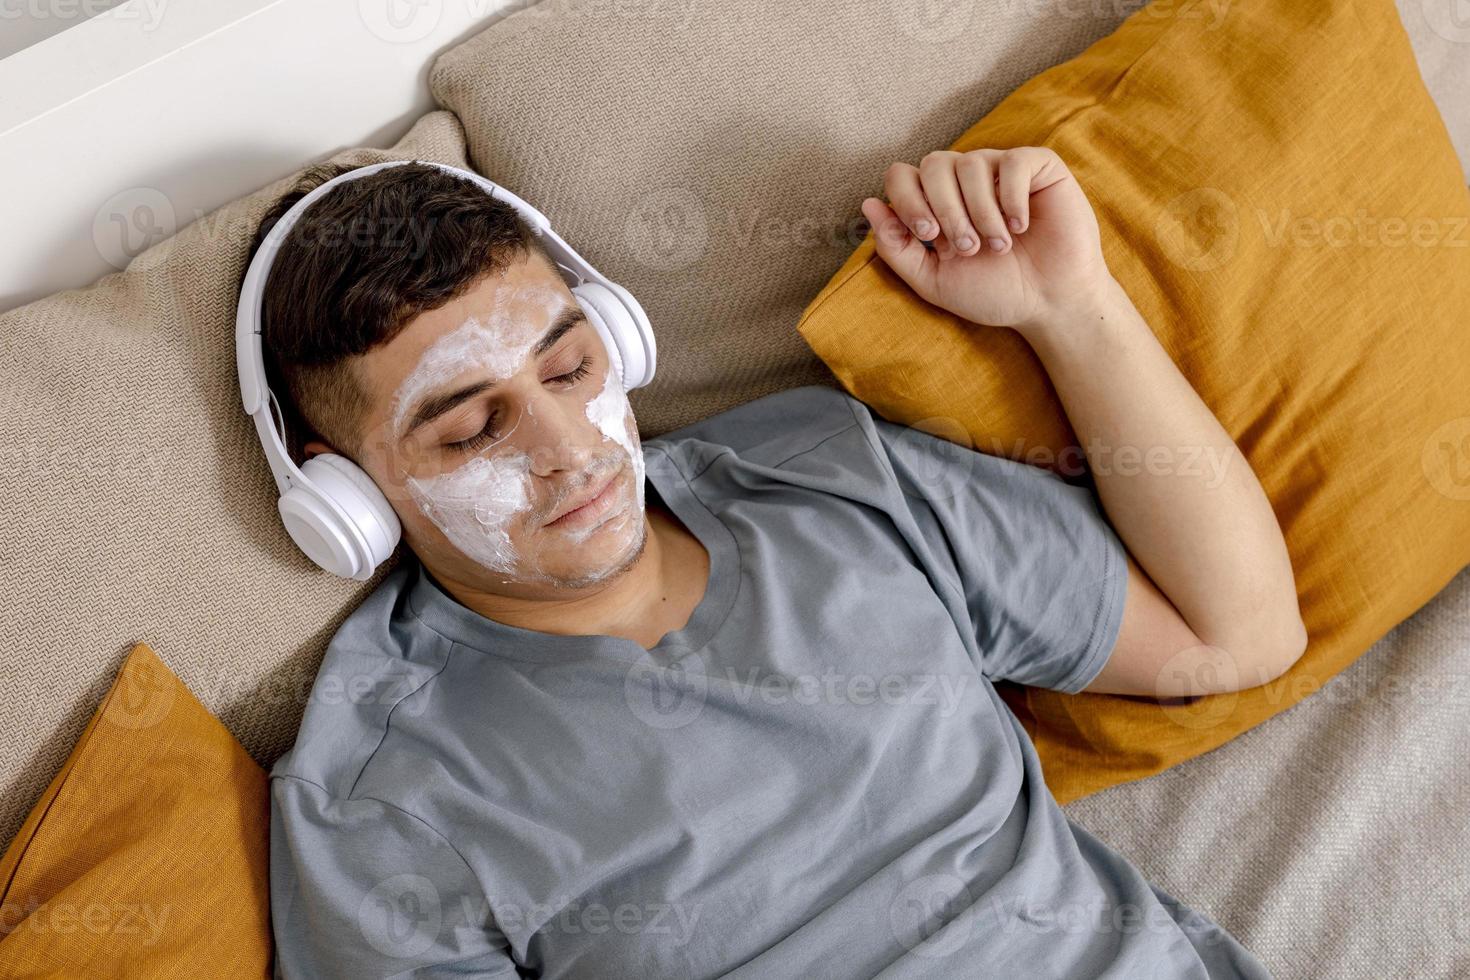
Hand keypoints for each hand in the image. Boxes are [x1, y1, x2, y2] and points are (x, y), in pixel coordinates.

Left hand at [860, 146, 1111, 332]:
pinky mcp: (1038, 167)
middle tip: (968, 247)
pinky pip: (1013, 162)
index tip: (927, 234)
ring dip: (981, 211)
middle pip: (934, 164)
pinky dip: (1011, 197)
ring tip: (999, 246)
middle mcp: (964, 182)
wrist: (1049, 303)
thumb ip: (897, 248)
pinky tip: (1021, 225)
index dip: (908, 198)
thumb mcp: (934, 279)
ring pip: (971, 163)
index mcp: (935, 204)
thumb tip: (868, 206)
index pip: (903, 175)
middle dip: (946, 208)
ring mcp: (1000, 171)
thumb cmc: (994, 292)